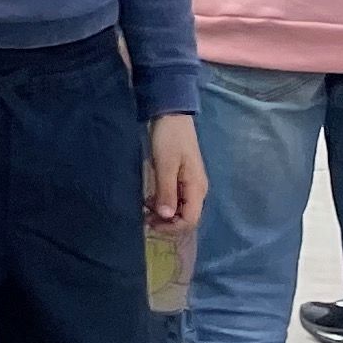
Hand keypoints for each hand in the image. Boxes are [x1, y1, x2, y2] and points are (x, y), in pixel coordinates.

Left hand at [144, 110, 205, 229]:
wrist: (171, 115)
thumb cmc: (169, 138)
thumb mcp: (165, 165)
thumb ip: (166, 191)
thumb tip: (166, 217)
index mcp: (197, 188)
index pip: (190, 220)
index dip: (171, 227)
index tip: (151, 224)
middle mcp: (197, 190)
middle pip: (186, 217)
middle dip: (167, 223)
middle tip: (145, 218)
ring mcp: (190, 184)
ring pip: (180, 209)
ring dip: (164, 214)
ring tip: (145, 210)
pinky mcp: (181, 178)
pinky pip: (175, 199)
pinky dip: (163, 203)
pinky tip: (149, 200)